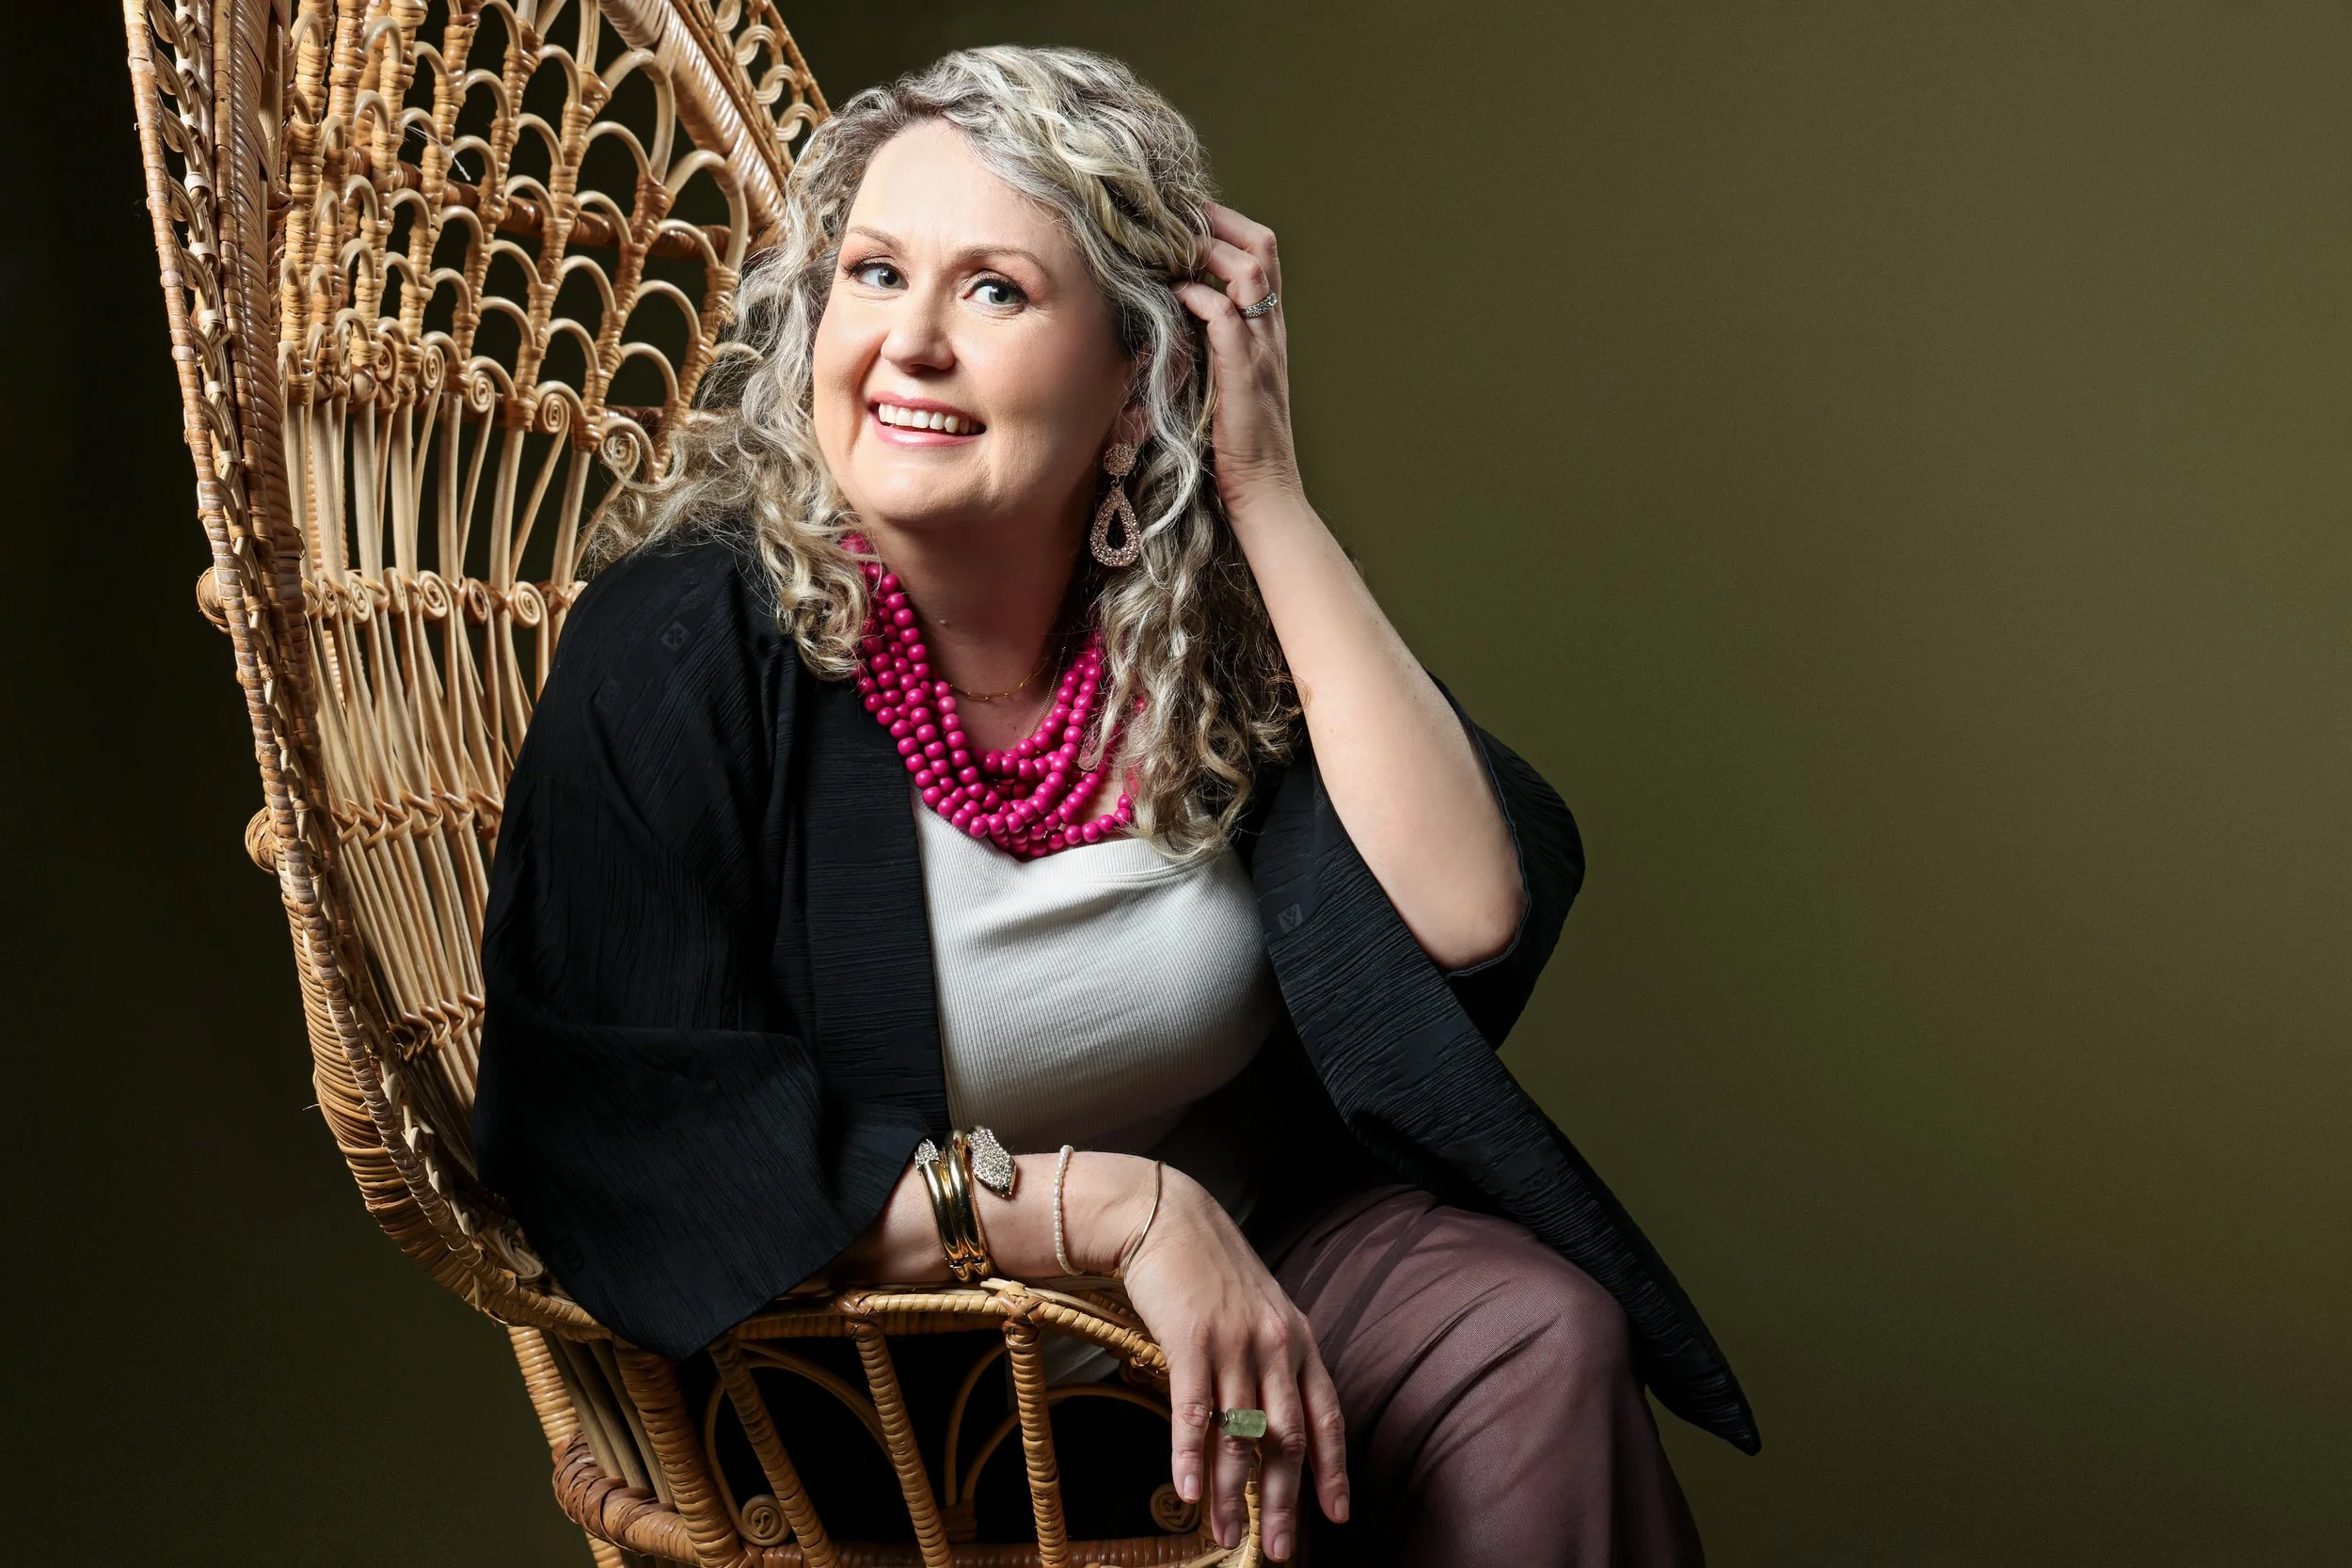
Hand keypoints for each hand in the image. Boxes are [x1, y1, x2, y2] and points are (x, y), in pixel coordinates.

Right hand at [1110, 1164, 1348, 1561]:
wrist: (1167, 1217)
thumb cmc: (1209, 1269)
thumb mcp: (1259, 1310)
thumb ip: (1272, 1359)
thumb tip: (1270, 1420)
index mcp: (1297, 1339)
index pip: (1326, 1416)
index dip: (1333, 1469)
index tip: (1337, 1515)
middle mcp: (1275, 1345)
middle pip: (1287, 1439)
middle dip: (1284, 1502)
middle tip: (1280, 1551)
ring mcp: (1234, 1343)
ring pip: (1241, 1435)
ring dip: (1234, 1495)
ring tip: (1227, 1537)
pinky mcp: (1191, 1341)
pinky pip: (1195, 1412)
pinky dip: (1191, 1457)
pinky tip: (1189, 1494)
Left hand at [1174, 202, 1303, 520]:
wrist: (1264, 492)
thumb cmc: (1236, 446)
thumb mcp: (1223, 382)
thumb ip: (1208, 348)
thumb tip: (1168, 316)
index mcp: (1269, 331)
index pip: (1261, 256)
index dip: (1228, 227)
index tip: (1187, 217)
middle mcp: (1271, 332)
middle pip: (1262, 248)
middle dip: (1219, 221)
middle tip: (1176, 212)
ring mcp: (1262, 349)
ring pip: (1248, 270)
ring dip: (1207, 249)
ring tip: (1169, 242)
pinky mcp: (1243, 371)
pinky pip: (1224, 315)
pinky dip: (1196, 296)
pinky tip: (1169, 292)